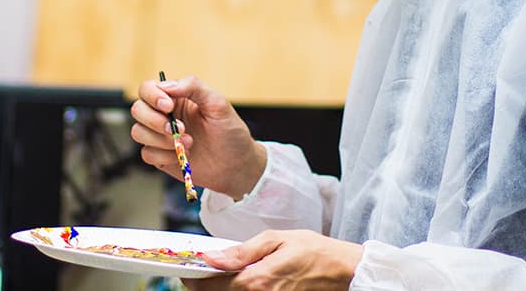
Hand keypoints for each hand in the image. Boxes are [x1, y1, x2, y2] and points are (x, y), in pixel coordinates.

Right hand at [130, 75, 266, 199]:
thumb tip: (167, 85)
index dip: (152, 95)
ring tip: (188, 143)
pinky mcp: (160, 157)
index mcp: (176, 97)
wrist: (236, 165)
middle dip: (154, 121)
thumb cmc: (229, 131)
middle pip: (137, 109)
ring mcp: (161, 136)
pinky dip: (163, 155)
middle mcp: (165, 115)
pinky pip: (146, 154)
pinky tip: (182, 156)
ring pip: (138, 132)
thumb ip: (193, 87)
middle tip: (178, 129)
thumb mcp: (217, 103)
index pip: (148, 88)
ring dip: (161, 139)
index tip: (168, 107)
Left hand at [183, 230, 362, 289]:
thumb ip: (242, 250)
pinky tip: (234, 283)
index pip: (212, 285)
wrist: (341, 272)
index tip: (184, 268)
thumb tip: (212, 257)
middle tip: (197, 272)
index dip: (193, 278)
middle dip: (202, 287)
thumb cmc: (312, 250)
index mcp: (256, 281)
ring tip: (212, 278)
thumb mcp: (276, 239)